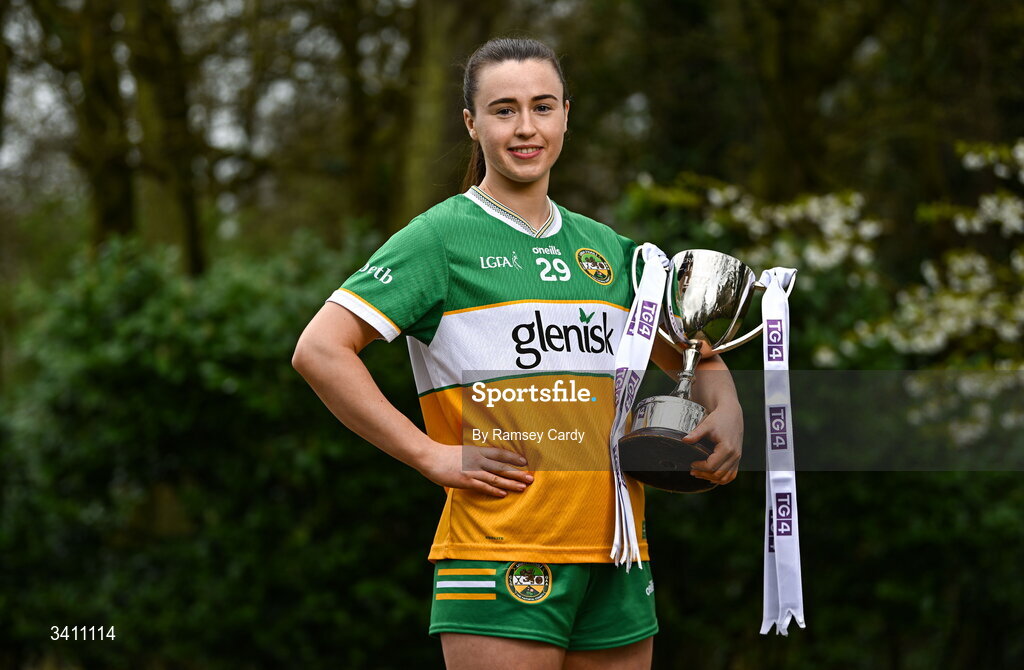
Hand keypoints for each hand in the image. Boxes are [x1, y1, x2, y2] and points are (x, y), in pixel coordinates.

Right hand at [416, 442, 533, 497]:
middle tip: (531, 478)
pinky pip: (483, 486)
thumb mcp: (462, 451)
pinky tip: (504, 494)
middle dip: (518, 472)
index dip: (513, 457)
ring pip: (496, 477)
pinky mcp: (465, 480)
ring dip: (511, 483)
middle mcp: (477, 459)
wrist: (430, 456)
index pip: (499, 453)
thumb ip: (473, 456)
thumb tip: (483, 460)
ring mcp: (472, 470)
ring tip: (523, 487)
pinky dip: (494, 490)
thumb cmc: (444, 455)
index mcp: (477, 450)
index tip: (525, 461)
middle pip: (502, 466)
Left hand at [683, 402, 743, 485]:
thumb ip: (695, 434)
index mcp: (727, 448)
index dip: (699, 467)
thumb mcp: (706, 425)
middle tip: (692, 471)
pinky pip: (732, 474)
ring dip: (712, 478)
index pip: (712, 465)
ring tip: (700, 474)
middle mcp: (734, 455)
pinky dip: (722, 478)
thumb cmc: (719, 418)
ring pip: (726, 477)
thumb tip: (684, 440)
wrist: (731, 413)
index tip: (691, 464)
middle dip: (704, 474)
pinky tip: (711, 476)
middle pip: (718, 474)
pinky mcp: (737, 458)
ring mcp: (737, 458)